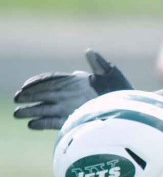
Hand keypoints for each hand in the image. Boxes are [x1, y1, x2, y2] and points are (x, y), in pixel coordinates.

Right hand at [13, 49, 132, 129]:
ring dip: (32, 111)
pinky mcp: (74, 121)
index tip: (25, 86)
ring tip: (18, 114)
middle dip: (29, 97)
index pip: (52, 80)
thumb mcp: (112, 75)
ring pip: (47, 109)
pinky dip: (44, 123)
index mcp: (76, 81)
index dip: (37, 83)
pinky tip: (31, 124)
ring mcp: (71, 108)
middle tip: (17, 100)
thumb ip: (99, 65)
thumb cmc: (122, 91)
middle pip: (45, 95)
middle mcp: (71, 95)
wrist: (131, 111)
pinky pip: (56, 122)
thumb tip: (89, 52)